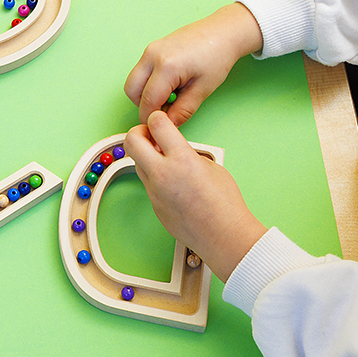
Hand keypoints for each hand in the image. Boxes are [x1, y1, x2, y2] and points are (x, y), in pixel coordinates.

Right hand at [124, 2, 263, 125]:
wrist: (222, 31)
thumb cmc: (217, 57)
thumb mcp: (203, 89)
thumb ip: (183, 111)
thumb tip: (169, 125)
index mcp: (166, 66)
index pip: (147, 101)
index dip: (152, 118)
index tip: (161, 126)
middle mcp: (152, 55)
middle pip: (131, 90)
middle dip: (143, 105)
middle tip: (164, 111)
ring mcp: (150, 49)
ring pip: (134, 80)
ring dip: (145, 93)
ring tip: (170, 96)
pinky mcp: (152, 47)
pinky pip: (141, 71)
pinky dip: (149, 82)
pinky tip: (170, 85)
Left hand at [126, 112, 266, 279]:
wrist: (225, 237)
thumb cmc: (226, 204)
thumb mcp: (212, 166)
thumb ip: (189, 153)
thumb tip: (176, 149)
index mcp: (181, 159)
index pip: (156, 123)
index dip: (158, 118)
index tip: (161, 121)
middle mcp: (162, 174)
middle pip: (131, 140)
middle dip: (139, 133)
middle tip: (151, 136)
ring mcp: (155, 192)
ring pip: (137, 163)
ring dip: (146, 156)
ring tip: (166, 161)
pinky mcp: (154, 206)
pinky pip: (147, 184)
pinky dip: (155, 177)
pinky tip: (173, 183)